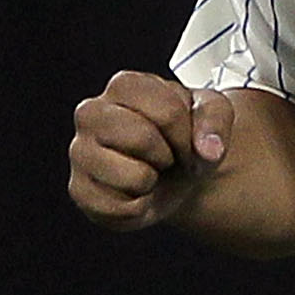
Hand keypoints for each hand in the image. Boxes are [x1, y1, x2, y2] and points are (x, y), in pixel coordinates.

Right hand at [69, 70, 233, 228]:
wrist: (172, 172)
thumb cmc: (184, 136)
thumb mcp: (211, 114)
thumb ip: (215, 119)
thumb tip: (208, 151)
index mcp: (123, 86)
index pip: (167, 111)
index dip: (186, 135)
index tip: (184, 139)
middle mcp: (90, 112)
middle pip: (142, 139)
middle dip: (168, 156)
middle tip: (166, 158)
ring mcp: (79, 151)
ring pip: (133, 176)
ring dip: (152, 182)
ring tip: (148, 172)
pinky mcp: (79, 190)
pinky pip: (120, 209)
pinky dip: (139, 208)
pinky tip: (134, 193)